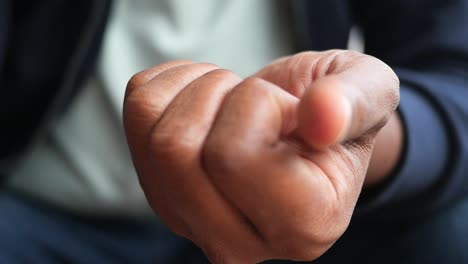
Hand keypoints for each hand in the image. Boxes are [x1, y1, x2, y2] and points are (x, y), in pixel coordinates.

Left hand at [123, 50, 399, 262]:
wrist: (303, 124)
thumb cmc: (335, 114)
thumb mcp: (369, 93)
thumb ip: (354, 103)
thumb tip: (320, 117)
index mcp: (304, 224)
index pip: (233, 157)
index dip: (259, 105)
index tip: (291, 110)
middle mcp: (241, 242)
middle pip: (177, 154)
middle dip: (221, 95)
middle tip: (257, 99)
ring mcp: (194, 223)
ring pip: (155, 137)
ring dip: (198, 90)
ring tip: (235, 101)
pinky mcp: (163, 196)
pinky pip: (139, 116)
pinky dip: (171, 84)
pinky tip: (208, 101)